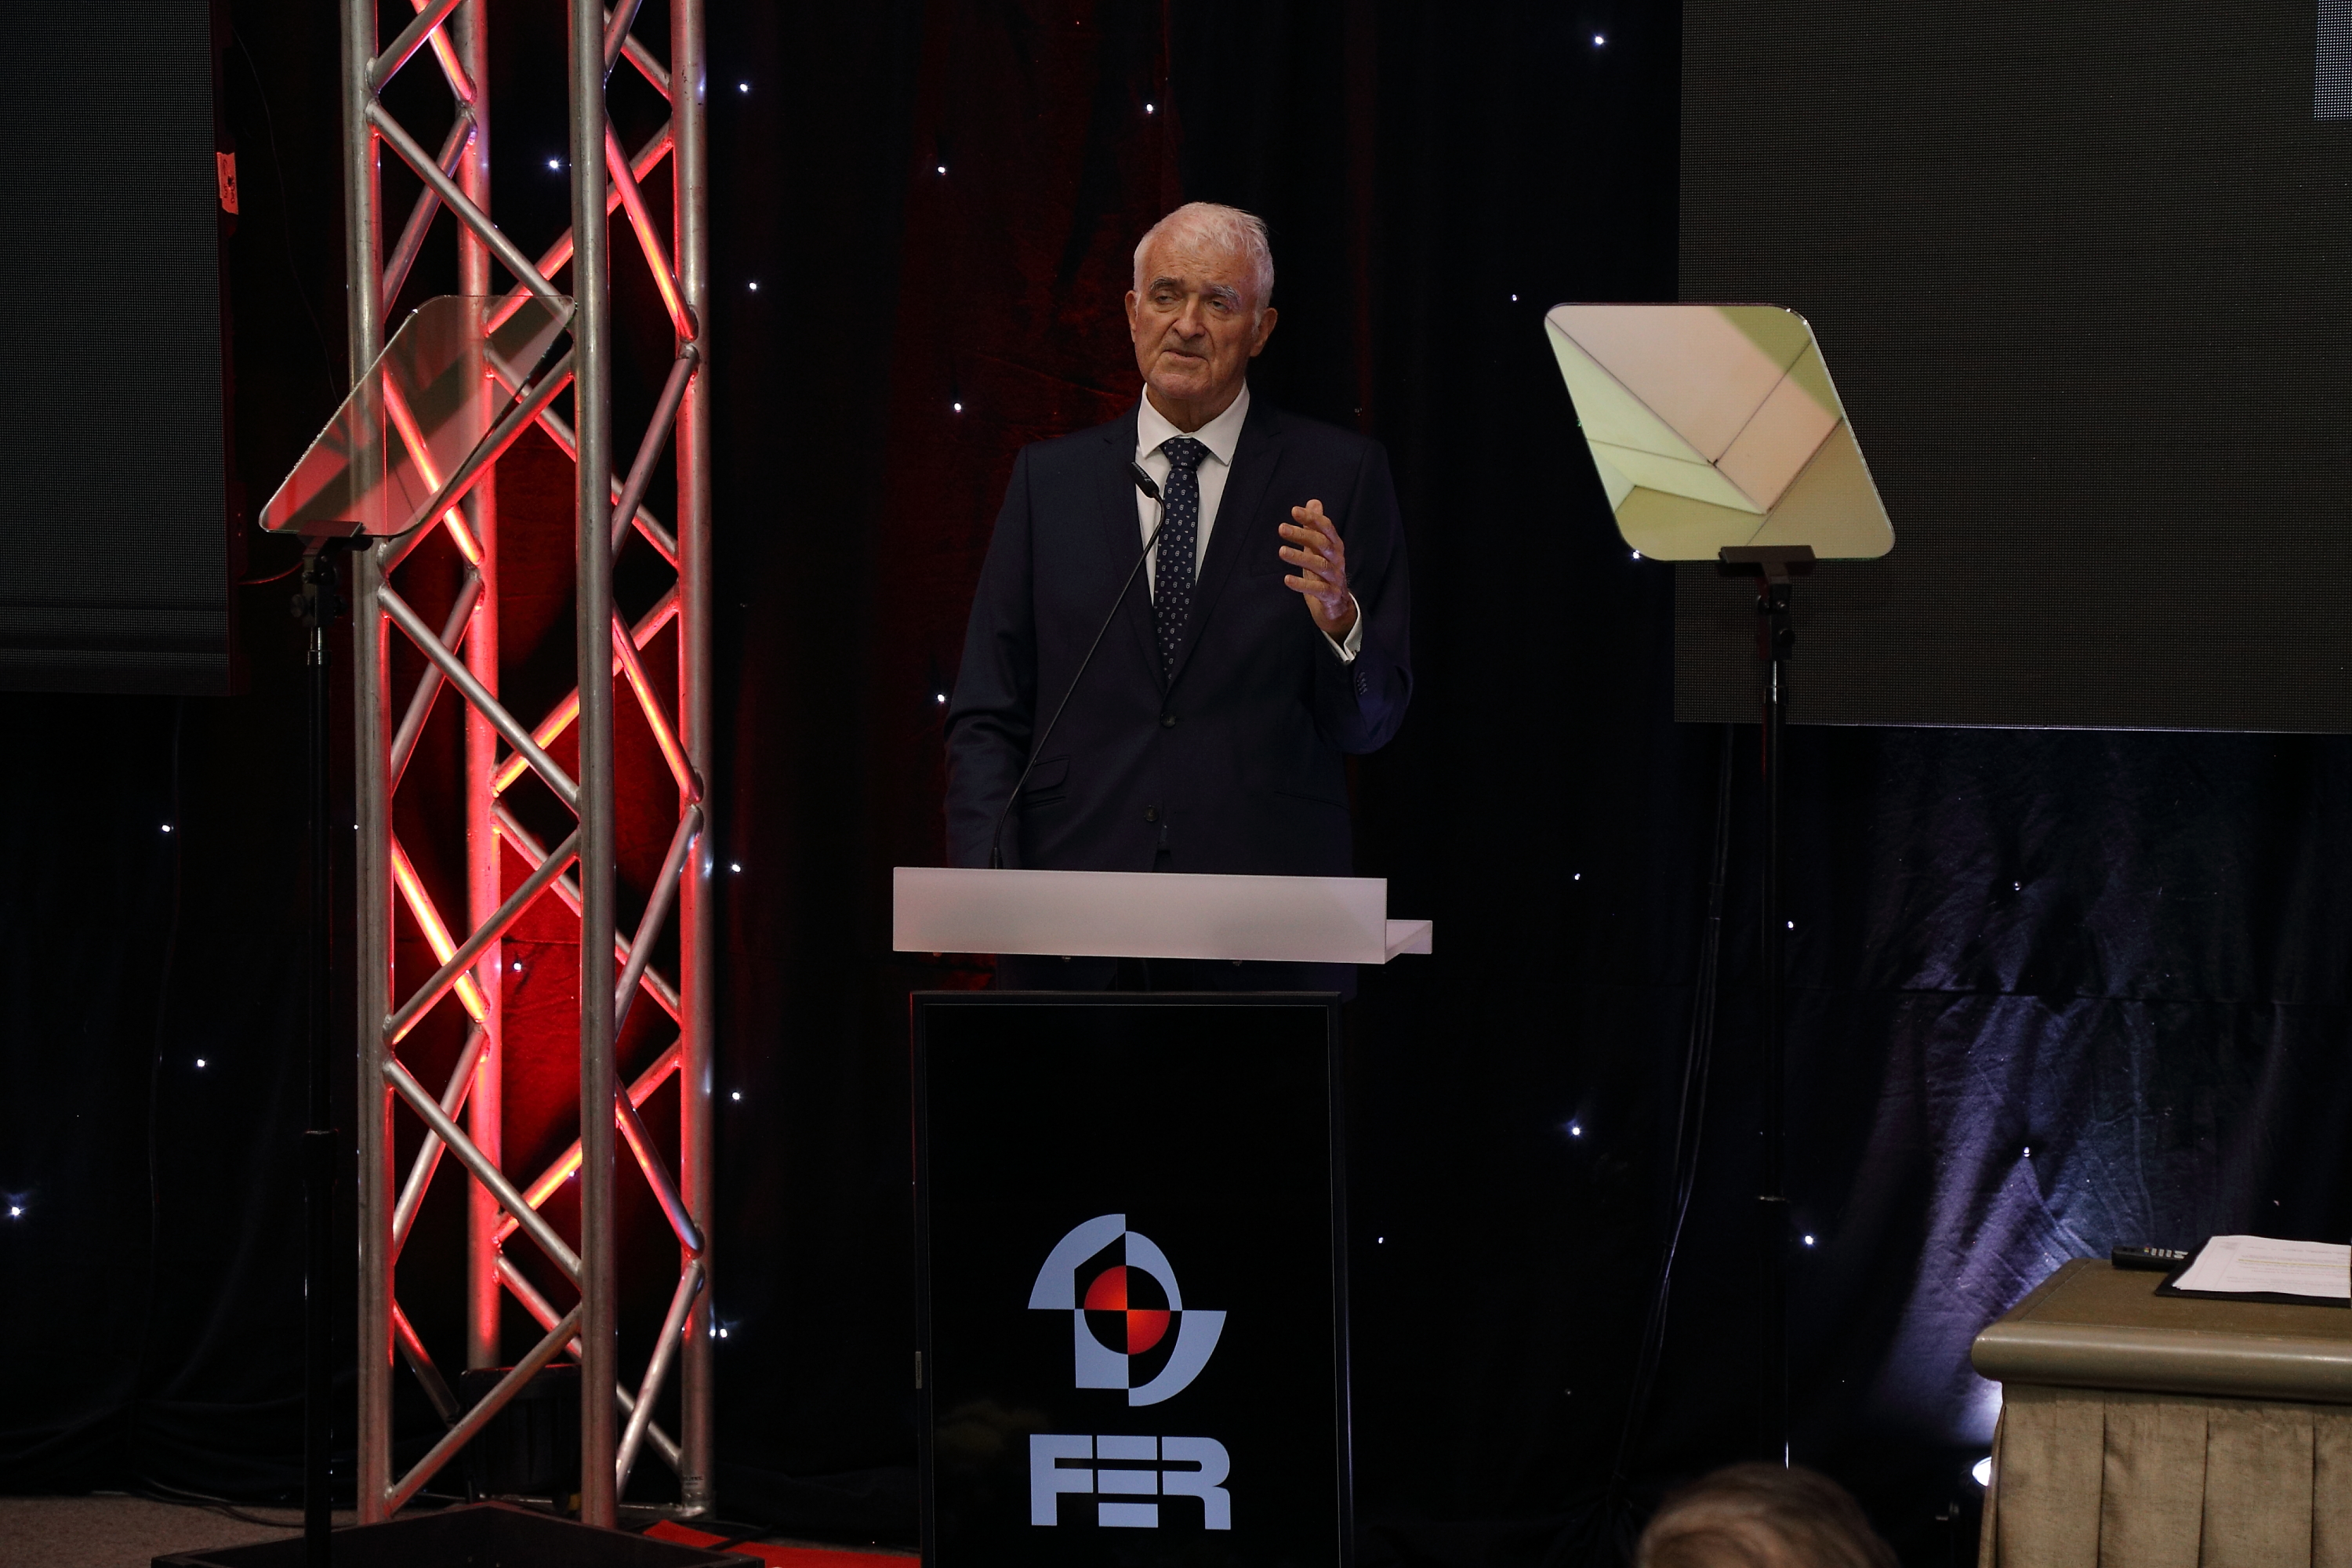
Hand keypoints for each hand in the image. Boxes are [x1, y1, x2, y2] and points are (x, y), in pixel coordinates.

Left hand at [1279, 500, 1357, 640]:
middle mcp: (1337, 561)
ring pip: (1320, 565)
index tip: (1294, 510)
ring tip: (1281, 551)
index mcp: (1335, 547)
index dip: (1312, 519)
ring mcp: (1335, 579)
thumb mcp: (1319, 550)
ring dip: (1300, 557)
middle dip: (1303, 534)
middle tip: (1282, 528)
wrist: (1338, 608)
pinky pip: (1318, 590)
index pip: (1326, 528)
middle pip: (1322, 544)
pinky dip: (1303, 585)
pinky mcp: (1331, 596)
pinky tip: (1287, 580)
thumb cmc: (1324, 575)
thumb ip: (1315, 528)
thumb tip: (1313, 502)